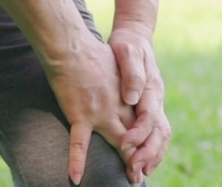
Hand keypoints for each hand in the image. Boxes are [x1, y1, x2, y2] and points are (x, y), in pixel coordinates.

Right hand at [45, 36, 137, 184]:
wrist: (72, 48)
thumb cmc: (94, 54)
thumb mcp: (119, 67)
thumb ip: (127, 83)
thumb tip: (131, 97)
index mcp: (127, 96)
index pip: (144, 122)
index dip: (148, 139)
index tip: (150, 153)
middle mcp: (118, 107)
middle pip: (135, 135)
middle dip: (141, 156)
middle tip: (142, 174)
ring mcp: (99, 113)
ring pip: (117, 141)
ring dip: (126, 160)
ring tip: (130, 178)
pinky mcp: (79, 115)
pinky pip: (78, 143)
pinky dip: (77, 161)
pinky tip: (76, 178)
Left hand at [110, 24, 172, 181]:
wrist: (135, 36)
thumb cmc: (128, 44)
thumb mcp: (127, 52)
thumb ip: (132, 73)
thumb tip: (132, 97)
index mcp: (152, 88)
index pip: (149, 117)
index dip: (138, 134)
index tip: (126, 146)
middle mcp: (157, 99)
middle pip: (159, 132)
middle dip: (147, 153)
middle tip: (134, 169)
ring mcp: (155, 104)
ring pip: (161, 135)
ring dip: (153, 156)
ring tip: (140, 173)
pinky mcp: (149, 107)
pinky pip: (156, 133)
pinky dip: (152, 150)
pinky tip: (143, 162)